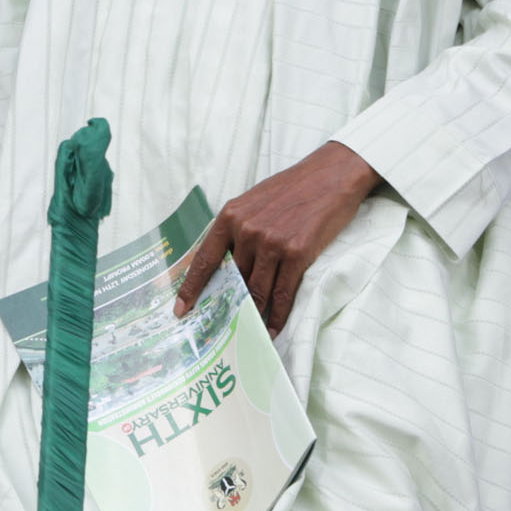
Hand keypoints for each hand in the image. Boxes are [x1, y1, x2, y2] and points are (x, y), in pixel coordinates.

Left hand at [174, 142, 380, 338]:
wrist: (330, 177)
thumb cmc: (291, 190)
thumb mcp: (252, 203)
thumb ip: (237, 230)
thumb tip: (227, 264)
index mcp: (230, 216)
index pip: (204, 259)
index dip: (191, 288)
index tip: (181, 309)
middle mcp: (247, 230)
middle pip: (234, 279)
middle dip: (230, 304)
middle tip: (226, 326)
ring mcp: (271, 243)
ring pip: (257, 290)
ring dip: (254, 315)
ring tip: (251, 333)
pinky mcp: (297, 253)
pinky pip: (282, 294)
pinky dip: (277, 315)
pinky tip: (273, 328)